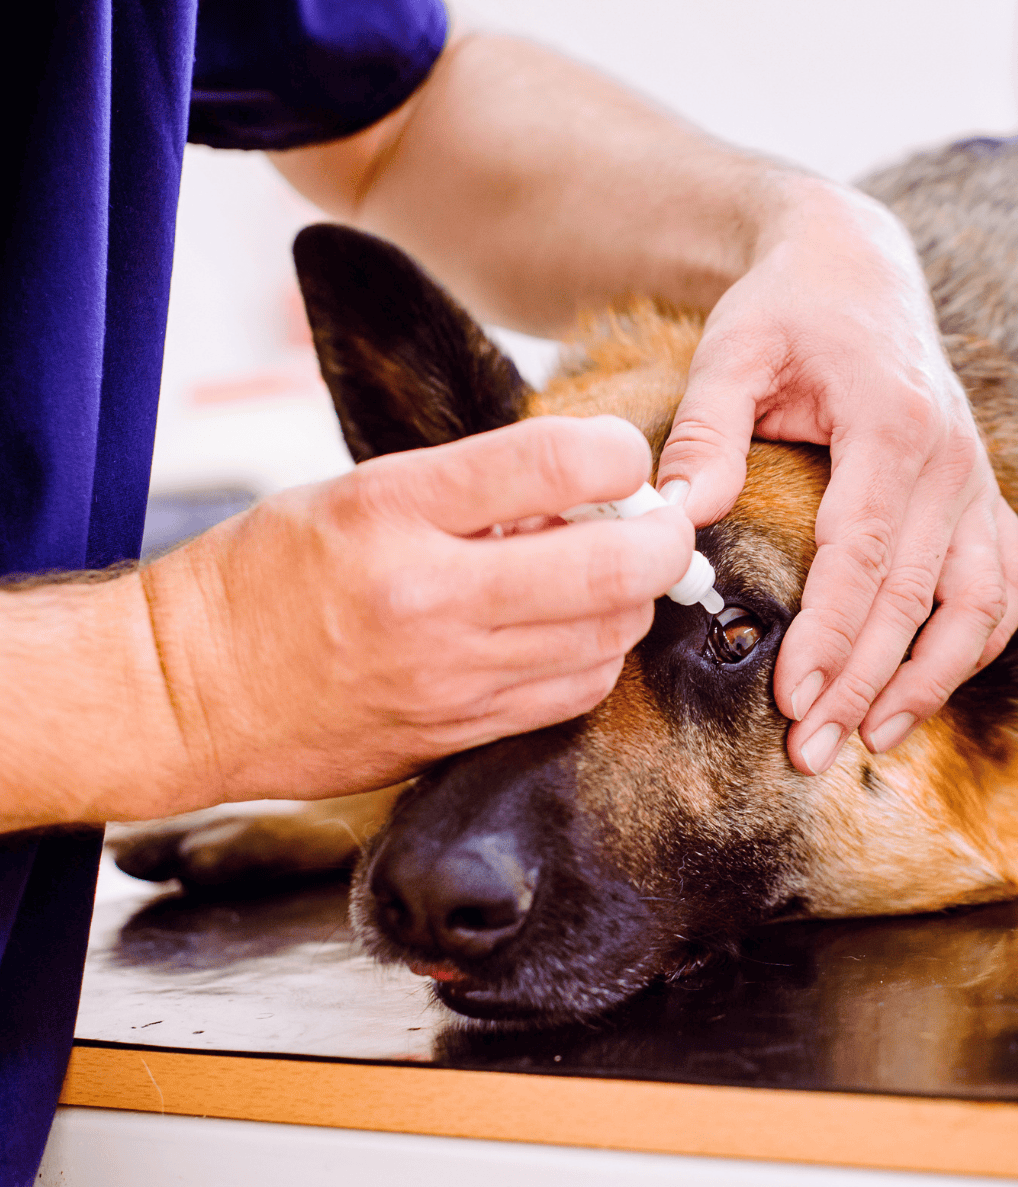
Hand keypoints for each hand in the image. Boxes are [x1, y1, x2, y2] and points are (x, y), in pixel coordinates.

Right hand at [144, 415, 693, 803]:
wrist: (188, 691)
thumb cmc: (263, 576)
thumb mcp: (353, 494)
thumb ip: (469, 491)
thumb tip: (581, 496)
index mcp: (393, 510)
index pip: (550, 462)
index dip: (617, 452)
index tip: (624, 458)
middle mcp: (429, 596)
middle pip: (608, 566)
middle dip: (662, 539)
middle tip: (658, 525)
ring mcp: (448, 677)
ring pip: (606, 639)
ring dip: (630, 601)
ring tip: (608, 577)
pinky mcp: (455, 734)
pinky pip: (569, 695)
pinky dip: (595, 656)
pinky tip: (574, 633)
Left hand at [655, 178, 1017, 773]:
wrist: (853, 269)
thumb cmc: (785, 312)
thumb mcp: (731, 353)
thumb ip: (705, 435)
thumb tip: (678, 522)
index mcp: (892, 426)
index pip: (865, 555)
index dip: (832, 636)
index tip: (793, 701)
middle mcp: (951, 459)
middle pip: (916, 596)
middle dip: (865, 682)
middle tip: (812, 751)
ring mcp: (974, 478)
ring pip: (980, 602)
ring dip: (933, 679)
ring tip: (875, 739)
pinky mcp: (977, 492)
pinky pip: (1005, 580)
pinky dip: (979, 640)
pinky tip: (934, 682)